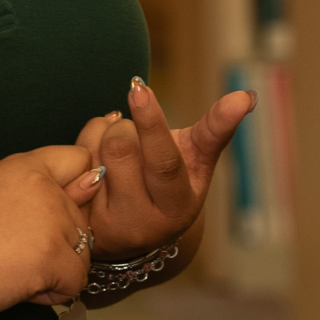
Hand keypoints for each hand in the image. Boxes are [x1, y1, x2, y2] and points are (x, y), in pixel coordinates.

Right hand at [0, 146, 101, 319]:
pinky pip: (76, 282)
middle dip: (58, 243)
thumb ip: (42, 187)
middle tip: (14, 252)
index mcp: (26, 165)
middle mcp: (44, 187)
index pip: (80, 161)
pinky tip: (22, 289)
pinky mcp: (51, 257)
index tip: (48, 213)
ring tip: (15, 270)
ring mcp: (51, 221)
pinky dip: (54, 294)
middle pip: (82, 218)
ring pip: (83, 253)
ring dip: (56, 269)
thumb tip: (95, 181)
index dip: (74, 190)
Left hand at [72, 78, 252, 257]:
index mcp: (179, 203)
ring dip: (105, 134)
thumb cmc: (171, 183)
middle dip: (128, 124)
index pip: (163, 159)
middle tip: (138, 133)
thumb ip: (216, 129)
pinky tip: (97, 165)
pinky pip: (73, 160)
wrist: (135, 232)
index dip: (152, 122)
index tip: (138, 86)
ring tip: (119, 151)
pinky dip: (85, 147)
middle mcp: (144, 221)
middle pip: (122, 143)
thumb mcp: (195, 161)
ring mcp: (109, 224)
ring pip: (95, 148)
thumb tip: (246, 97)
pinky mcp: (81, 220)